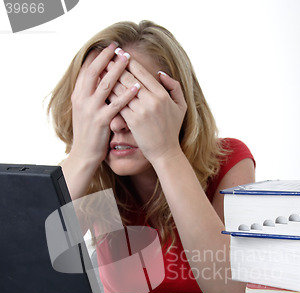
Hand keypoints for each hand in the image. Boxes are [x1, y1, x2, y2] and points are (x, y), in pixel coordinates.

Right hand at [69, 45, 139, 168]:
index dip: (97, 57)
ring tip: (128, 59)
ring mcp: (91, 110)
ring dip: (118, 70)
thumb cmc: (88, 133)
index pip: (86, 70)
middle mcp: (82, 99)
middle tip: (118, 47)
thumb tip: (99, 79)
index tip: (108, 47)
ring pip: (105, 85)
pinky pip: (116, 104)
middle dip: (106, 58)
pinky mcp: (101, 121)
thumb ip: (90, 95)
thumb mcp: (84, 111)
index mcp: (78, 95)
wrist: (84, 154)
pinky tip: (137, 87)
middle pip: (94, 72)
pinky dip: (127, 94)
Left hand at [111, 58, 186, 165]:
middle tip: (104, 57)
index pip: (142, 72)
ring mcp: (141, 111)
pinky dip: (109, 95)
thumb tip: (160, 73)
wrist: (165, 152)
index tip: (119, 53)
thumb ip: (173, 86)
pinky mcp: (132, 121)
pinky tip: (101, 89)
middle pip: (129, 78)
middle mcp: (151, 100)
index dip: (129, 61)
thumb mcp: (180, 106)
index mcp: (162, 94)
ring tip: (100, 69)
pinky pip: (118, 104)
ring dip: (109, 78)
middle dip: (115, 66)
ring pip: (121, 90)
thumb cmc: (172, 129)